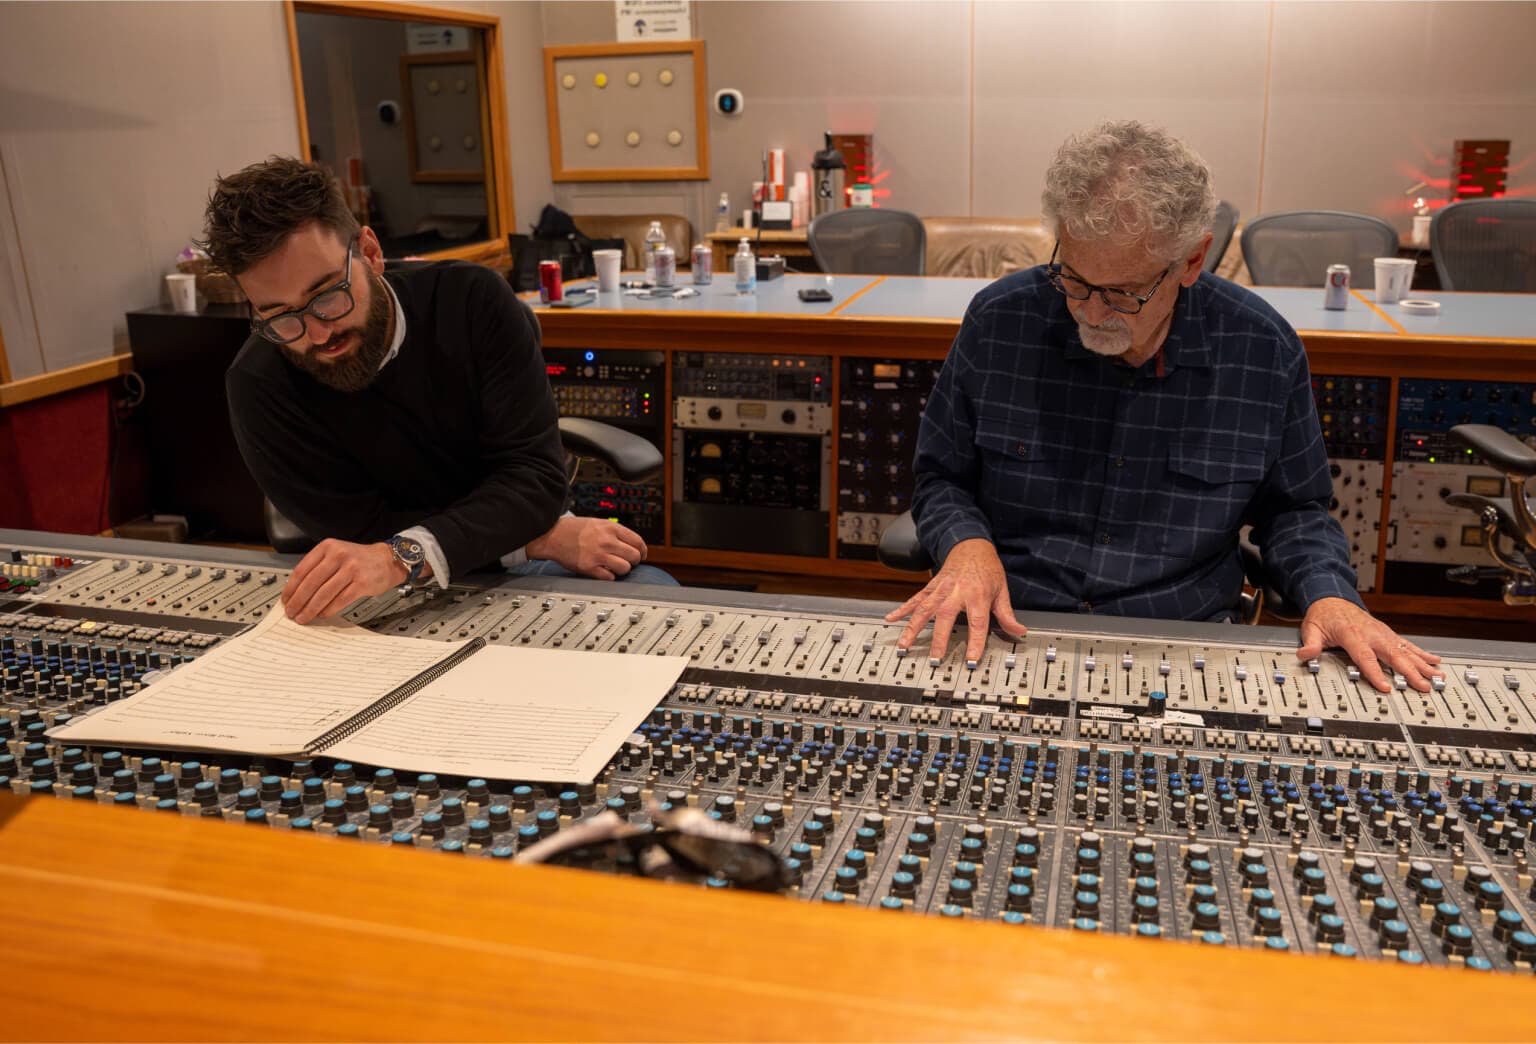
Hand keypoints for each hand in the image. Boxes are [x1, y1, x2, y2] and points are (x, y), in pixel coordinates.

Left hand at [282, 539, 405, 624]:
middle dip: (298, 601)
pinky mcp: (362, 582)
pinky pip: (340, 600)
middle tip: (291, 612)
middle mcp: (338, 555)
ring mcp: (351, 568)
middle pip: (310, 583)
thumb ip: (318, 568)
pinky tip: (322, 615)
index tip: (285, 600)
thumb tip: (298, 592)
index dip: (291, 588)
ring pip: (324, 593)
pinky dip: (328, 610)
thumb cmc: (360, 560)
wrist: (388, 560)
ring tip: (304, 617)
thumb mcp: (336, 554)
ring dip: (311, 608)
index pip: (302, 570)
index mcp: (327, 547)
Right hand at [527, 516, 646, 580]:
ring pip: (625, 568)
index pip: (638, 541)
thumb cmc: (573, 529)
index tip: (641, 555)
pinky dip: (609, 576)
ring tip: (615, 567)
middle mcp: (607, 541)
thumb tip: (630, 544)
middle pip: (635, 556)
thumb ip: (614, 532)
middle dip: (634, 561)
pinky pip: (610, 577)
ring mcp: (599, 555)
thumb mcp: (598, 523)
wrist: (552, 535)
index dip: (642, 550)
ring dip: (622, 570)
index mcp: (611, 528)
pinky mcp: (590, 568)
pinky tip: (604, 571)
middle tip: (628, 562)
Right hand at [883, 538, 1026, 664]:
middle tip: (934, 657)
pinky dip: (902, 609)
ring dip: (913, 627)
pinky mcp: (931, 587)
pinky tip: (890, 619)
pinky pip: (915, 599)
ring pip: (924, 610)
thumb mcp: (1002, 589)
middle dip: (939, 639)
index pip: (977, 623)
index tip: (971, 659)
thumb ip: (1007, 613)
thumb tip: (1018, 631)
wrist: (971, 544)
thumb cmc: (986, 568)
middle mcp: (956, 592)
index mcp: (978, 594)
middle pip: (945, 618)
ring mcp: (941, 589)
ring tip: (904, 644)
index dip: (975, 642)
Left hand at [1296, 596, 1442, 692]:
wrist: (1332, 598)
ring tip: (1437, 676)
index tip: (1386, 687)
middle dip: (1409, 672)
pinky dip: (1421, 653)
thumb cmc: (1323, 616)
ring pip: (1405, 650)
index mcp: (1352, 634)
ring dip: (1422, 664)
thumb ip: (1310, 643)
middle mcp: (1371, 634)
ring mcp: (1382, 633)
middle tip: (1423, 686)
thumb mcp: (1311, 628)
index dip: (1376, 673)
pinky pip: (1407, 644)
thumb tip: (1305, 654)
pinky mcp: (1387, 633)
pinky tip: (1435, 661)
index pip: (1365, 657)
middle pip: (1392, 656)